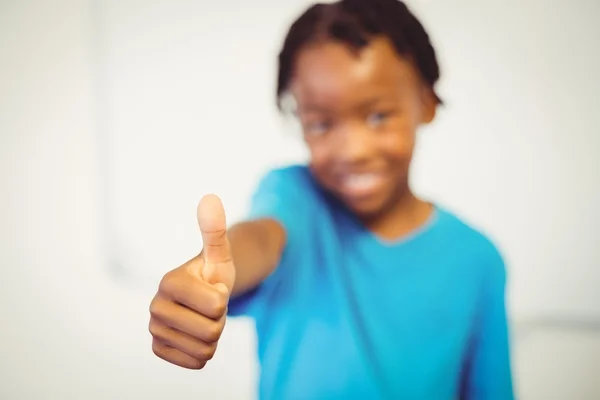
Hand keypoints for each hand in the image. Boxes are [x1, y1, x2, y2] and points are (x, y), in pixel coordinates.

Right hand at [149, 194, 235, 368]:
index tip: (212, 289)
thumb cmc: (212, 273)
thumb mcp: (219, 253)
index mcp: (169, 282)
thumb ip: (215, 229)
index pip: (217, 305)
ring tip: (203, 318)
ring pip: (205, 350)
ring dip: (212, 337)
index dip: (223, 299)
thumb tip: (210, 198)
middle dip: (219, 320)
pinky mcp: (158, 349)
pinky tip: (196, 334)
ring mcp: (154, 330)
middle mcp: (155, 307)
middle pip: (211, 331)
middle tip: (209, 307)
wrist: (203, 295)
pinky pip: (195, 363)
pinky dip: (203, 353)